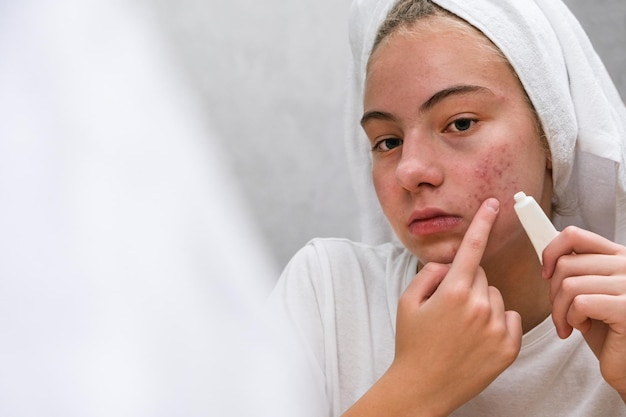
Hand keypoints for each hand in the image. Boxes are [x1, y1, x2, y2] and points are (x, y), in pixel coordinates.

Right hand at [390, 198, 521, 414]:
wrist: (422, 387)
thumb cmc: (412, 343)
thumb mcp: (407, 302)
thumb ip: (429, 274)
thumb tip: (450, 266)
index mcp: (453, 291)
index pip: (471, 248)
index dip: (482, 222)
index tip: (493, 203)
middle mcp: (480, 306)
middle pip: (482, 276)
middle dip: (467, 283)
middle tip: (449, 308)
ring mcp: (497, 328)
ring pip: (497, 297)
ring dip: (484, 304)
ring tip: (462, 328)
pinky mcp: (509, 347)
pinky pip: (512, 318)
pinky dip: (499, 322)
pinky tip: (479, 337)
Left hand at [542, 226, 625, 396]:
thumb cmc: (608, 329)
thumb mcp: (590, 291)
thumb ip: (579, 269)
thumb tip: (551, 247)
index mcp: (618, 257)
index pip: (574, 235)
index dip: (551, 251)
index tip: (545, 273)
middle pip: (566, 264)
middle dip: (554, 292)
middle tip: (562, 312)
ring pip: (569, 285)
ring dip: (560, 310)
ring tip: (570, 324)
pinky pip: (580, 303)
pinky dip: (572, 319)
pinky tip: (583, 328)